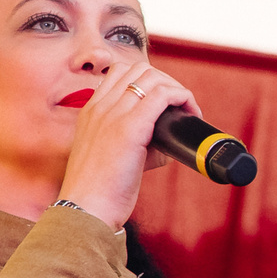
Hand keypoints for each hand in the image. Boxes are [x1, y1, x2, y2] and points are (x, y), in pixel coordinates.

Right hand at [57, 59, 197, 228]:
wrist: (86, 209)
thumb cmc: (101, 190)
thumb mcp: (115, 157)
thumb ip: (139, 144)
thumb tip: (169, 145)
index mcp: (91, 111)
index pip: (120, 73)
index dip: (149, 81)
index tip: (165, 103)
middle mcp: (100, 107)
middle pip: (138, 69)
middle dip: (166, 81)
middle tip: (180, 106)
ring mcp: (112, 114)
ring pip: (151, 77)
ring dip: (176, 88)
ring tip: (188, 111)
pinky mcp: (129, 128)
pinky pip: (162, 95)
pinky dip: (182, 98)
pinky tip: (190, 114)